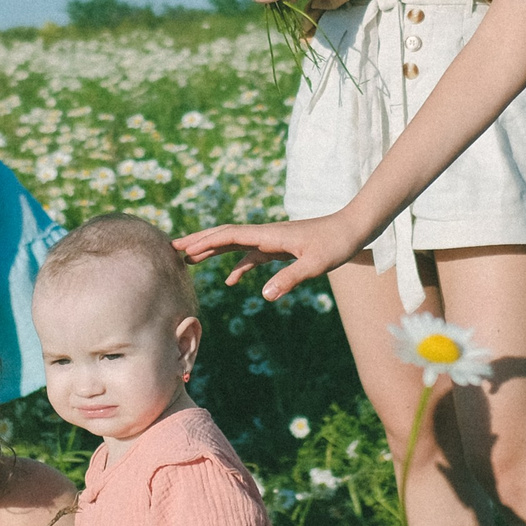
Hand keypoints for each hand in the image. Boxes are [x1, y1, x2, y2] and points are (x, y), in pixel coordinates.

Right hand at [174, 214, 363, 302]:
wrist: (353, 229)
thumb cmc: (336, 244)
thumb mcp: (315, 265)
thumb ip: (290, 278)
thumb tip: (265, 296)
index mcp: (269, 235)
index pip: (230, 235)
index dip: (205, 241)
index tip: (183, 248)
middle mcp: (266, 235)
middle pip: (225, 235)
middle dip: (199, 241)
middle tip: (172, 249)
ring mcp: (271, 241)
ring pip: (235, 244)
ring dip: (213, 251)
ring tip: (189, 260)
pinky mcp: (280, 249)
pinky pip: (251, 256)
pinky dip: (237, 265)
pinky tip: (231, 280)